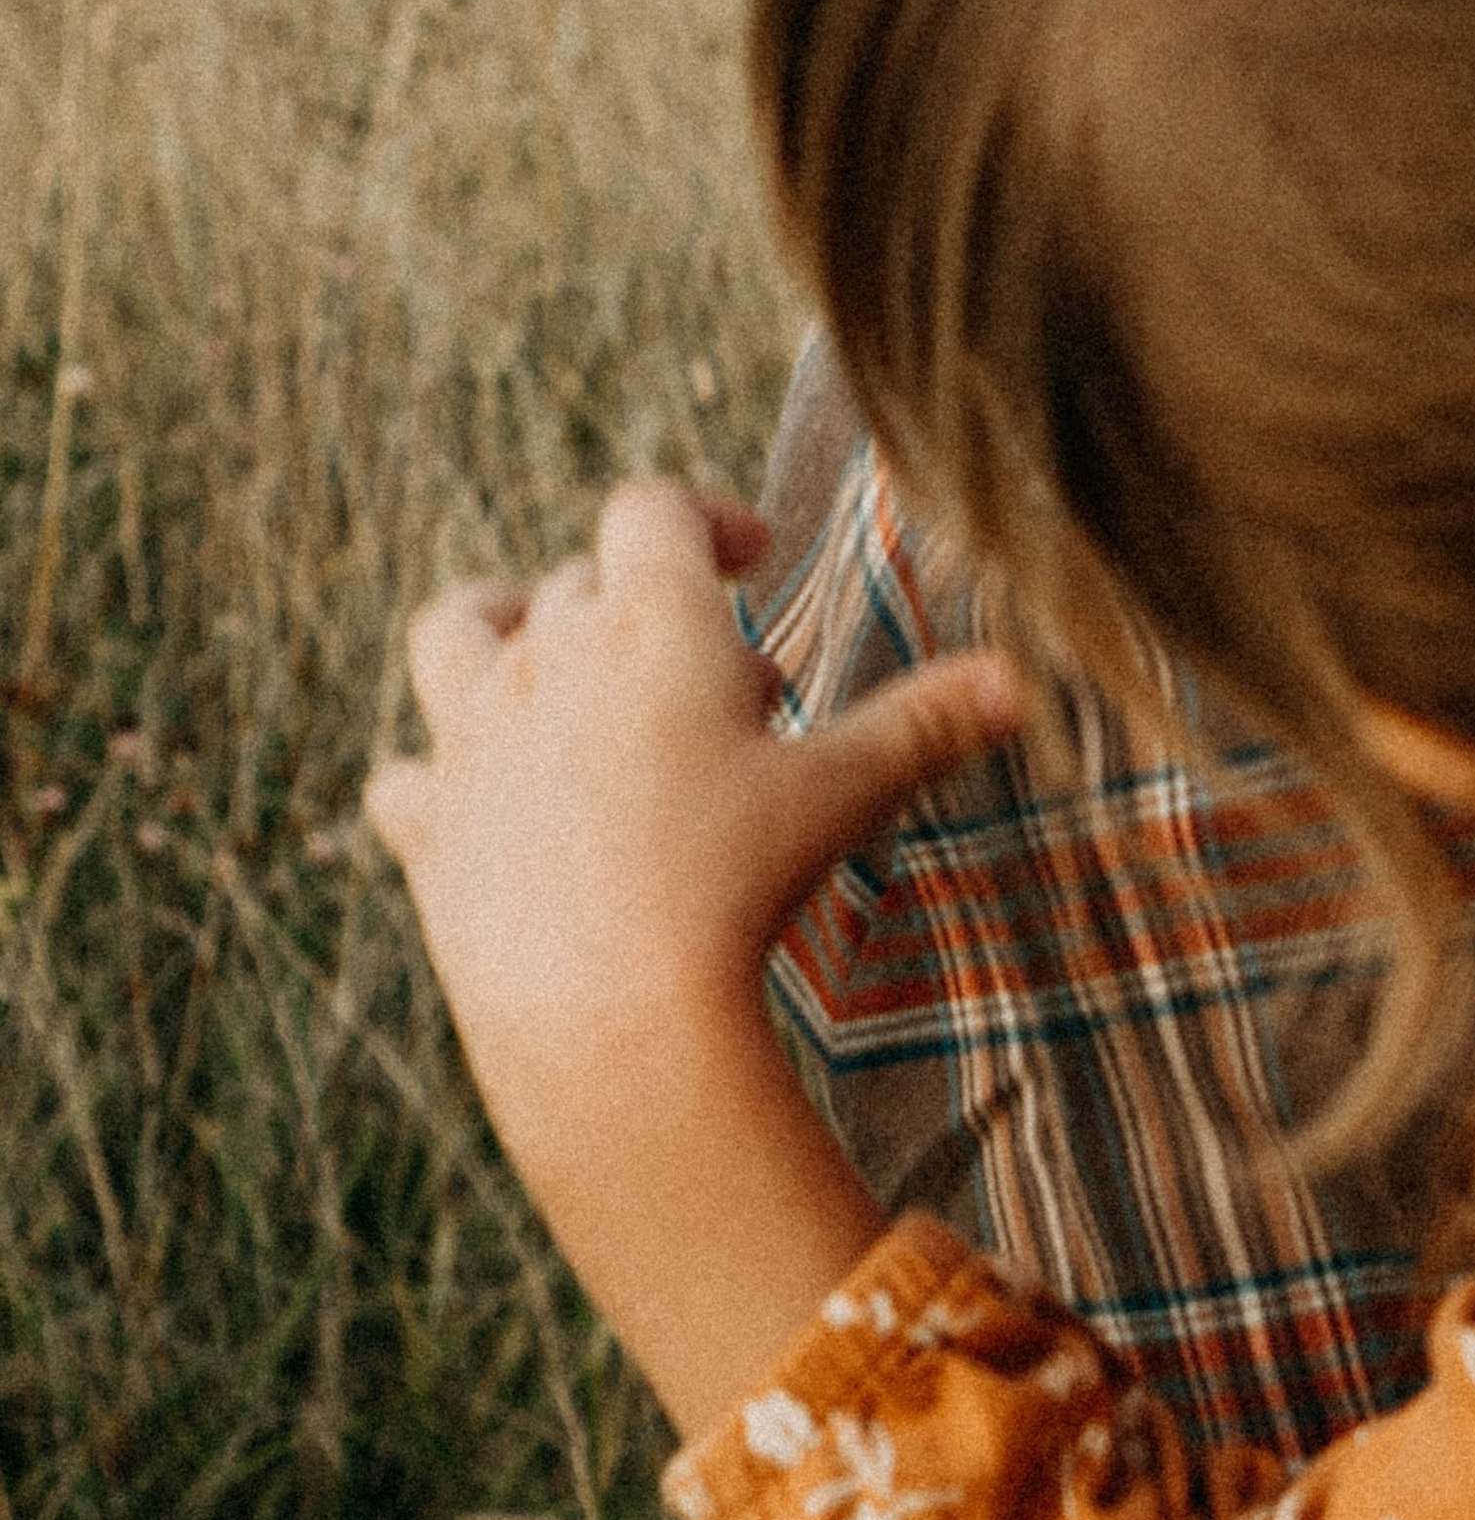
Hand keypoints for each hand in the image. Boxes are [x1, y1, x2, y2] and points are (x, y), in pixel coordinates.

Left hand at [366, 478, 1018, 1426]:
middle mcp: (546, 656)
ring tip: (550, 674)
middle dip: (651, 614)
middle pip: (581, 580)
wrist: (608, 1010)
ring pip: (457, 633)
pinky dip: (436, 779)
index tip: (752, 555)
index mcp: (651, 621)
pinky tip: (476, 806)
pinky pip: (404, 777)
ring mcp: (473, 738)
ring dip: (500, 633)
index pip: (656, 509)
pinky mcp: (426, 827)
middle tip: (727, 693)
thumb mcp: (846, 795)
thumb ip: (926, 725)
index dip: (707, 516)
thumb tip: (1024, 680)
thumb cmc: (742, 884)